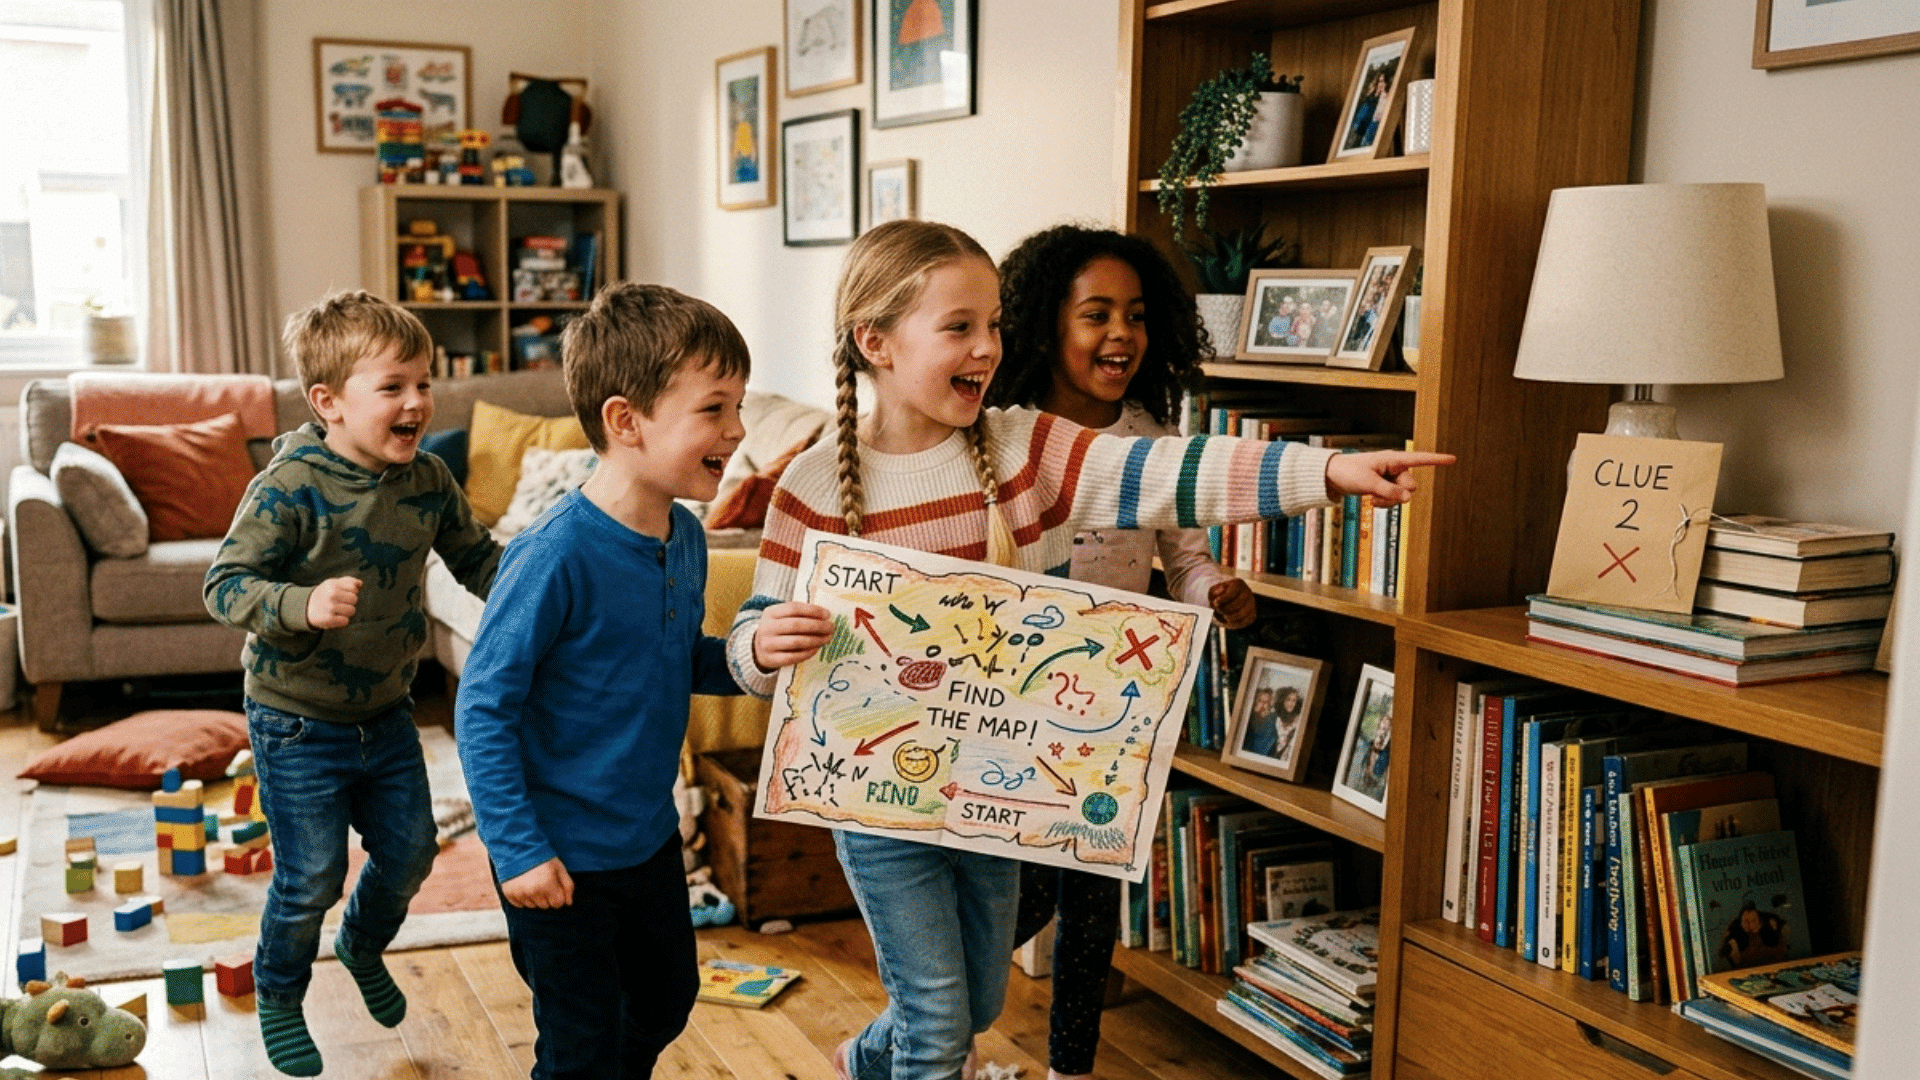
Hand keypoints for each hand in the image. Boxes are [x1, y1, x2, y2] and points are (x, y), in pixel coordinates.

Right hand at [305, 576, 361, 628]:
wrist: (308, 607)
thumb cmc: (325, 594)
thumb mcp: (334, 583)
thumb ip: (349, 581)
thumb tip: (360, 584)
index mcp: (332, 584)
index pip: (354, 589)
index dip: (351, 592)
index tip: (343, 594)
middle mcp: (331, 595)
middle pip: (354, 600)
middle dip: (349, 602)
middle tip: (340, 603)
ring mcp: (330, 607)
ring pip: (352, 610)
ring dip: (346, 612)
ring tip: (338, 610)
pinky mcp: (329, 619)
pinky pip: (345, 621)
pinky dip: (342, 620)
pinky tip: (336, 617)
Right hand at [501, 857, 573, 908]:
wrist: (518, 848)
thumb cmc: (542, 857)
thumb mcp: (559, 867)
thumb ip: (568, 885)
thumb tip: (569, 903)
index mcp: (547, 884)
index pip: (558, 904)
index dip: (558, 896)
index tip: (554, 886)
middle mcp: (533, 891)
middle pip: (545, 906)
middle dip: (546, 896)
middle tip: (542, 882)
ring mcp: (520, 894)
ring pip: (533, 906)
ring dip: (534, 897)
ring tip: (532, 882)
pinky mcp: (509, 894)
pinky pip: (520, 905)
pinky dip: (523, 898)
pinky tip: (523, 885)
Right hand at [753, 602, 834, 671]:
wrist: (757, 649)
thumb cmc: (777, 630)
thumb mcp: (781, 618)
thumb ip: (798, 615)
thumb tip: (825, 616)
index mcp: (770, 613)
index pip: (793, 608)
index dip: (812, 610)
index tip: (827, 614)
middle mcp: (767, 627)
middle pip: (796, 625)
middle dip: (817, 626)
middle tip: (831, 628)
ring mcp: (768, 644)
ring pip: (796, 641)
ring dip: (815, 640)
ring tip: (827, 638)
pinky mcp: (772, 659)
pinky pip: (793, 656)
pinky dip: (807, 653)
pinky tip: (816, 649)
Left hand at [1207, 578, 1257, 629]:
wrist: (1225, 601)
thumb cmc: (1218, 596)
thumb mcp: (1213, 592)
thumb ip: (1214, 591)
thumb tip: (1221, 591)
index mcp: (1238, 584)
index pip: (1232, 592)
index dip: (1223, 599)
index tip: (1215, 602)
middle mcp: (1247, 593)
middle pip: (1236, 604)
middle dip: (1224, 609)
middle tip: (1218, 610)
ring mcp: (1251, 604)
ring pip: (1241, 615)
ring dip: (1228, 617)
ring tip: (1223, 615)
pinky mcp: (1252, 615)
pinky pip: (1243, 622)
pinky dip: (1233, 623)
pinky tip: (1228, 619)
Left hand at [1325, 450, 1456, 504]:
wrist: (1333, 476)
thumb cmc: (1348, 473)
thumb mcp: (1368, 483)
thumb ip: (1389, 491)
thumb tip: (1409, 499)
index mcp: (1393, 459)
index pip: (1419, 459)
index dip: (1437, 460)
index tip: (1453, 458)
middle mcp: (1396, 468)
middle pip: (1411, 486)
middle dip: (1397, 494)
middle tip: (1377, 492)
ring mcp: (1391, 478)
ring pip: (1403, 496)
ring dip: (1389, 501)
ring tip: (1372, 496)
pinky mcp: (1386, 487)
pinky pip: (1394, 500)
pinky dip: (1385, 503)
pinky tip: (1372, 500)